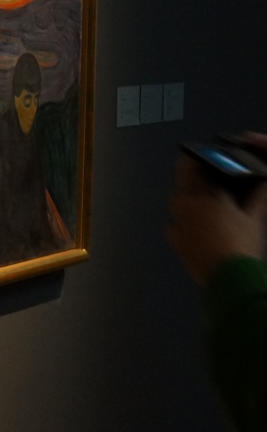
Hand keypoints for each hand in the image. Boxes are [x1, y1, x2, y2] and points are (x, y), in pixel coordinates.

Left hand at [167, 154, 266, 284]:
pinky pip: (174, 224)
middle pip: (182, 182)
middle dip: (191, 176)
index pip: (193, 166)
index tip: (201, 153)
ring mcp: (177, 223)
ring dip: (187, 197)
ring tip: (203, 199)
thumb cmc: (242, 242)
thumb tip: (263, 181)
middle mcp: (185, 205)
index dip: (196, 158)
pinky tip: (194, 224)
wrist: (228, 277)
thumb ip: (257, 196)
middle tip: (205, 176)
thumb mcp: (253, 218)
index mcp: (204, 194)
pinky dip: (183, 220)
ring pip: (177, 202)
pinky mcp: (174, 240)